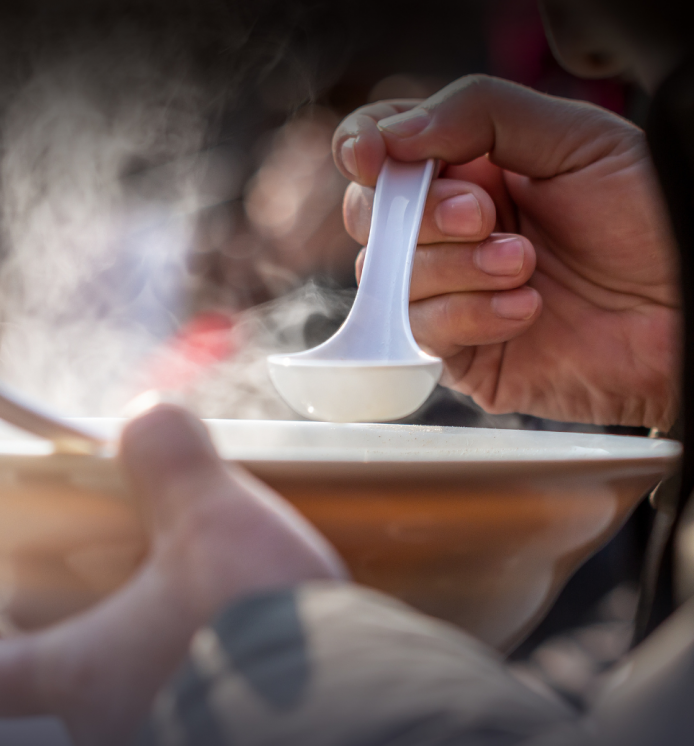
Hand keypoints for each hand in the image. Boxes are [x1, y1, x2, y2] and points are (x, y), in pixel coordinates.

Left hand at [0, 405, 345, 745]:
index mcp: (81, 677)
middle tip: (133, 591)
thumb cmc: (254, 625)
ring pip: (140, 708)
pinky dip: (217, 688)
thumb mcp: (210, 518)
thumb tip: (147, 417)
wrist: (349, 719)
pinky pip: (204, 723)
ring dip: (163, 664)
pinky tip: (264, 653)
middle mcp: (114, 736)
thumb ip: (168, 456)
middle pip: (70, 691)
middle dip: (94, 640)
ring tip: (216, 615)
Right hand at [334, 75, 679, 428]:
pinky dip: (470, 316)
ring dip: (456, 269)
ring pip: (387, 275)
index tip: (374, 155)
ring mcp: (447, 290)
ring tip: (524, 266)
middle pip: (370, 214)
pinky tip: (526, 309)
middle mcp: (448, 229)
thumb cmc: (649, 221)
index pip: (383, 147)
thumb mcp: (575, 139)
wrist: (686, 309)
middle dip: (420, 214)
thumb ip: (480, 114)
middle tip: (484, 216)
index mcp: (470, 167)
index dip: (364, 148)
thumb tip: (394, 135)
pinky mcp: (457, 351)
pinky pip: (419, 331)